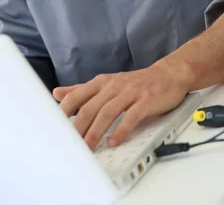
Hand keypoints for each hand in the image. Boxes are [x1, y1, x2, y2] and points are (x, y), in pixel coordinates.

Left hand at [53, 60, 190, 149]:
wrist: (167, 75)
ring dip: (96, 133)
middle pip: (90, 107)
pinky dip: (121, 130)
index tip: (55, 130)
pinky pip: (131, 116)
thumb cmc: (135, 83)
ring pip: (107, 113)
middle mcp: (113, 85)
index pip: (76, 96)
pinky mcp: (145, 100)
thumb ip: (82, 90)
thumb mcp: (106, 83)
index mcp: (101, 82)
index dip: (64, 113)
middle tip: (70, 146)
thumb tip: (56, 93)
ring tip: (88, 148)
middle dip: (78, 128)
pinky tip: (114, 142)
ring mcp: (130, 92)